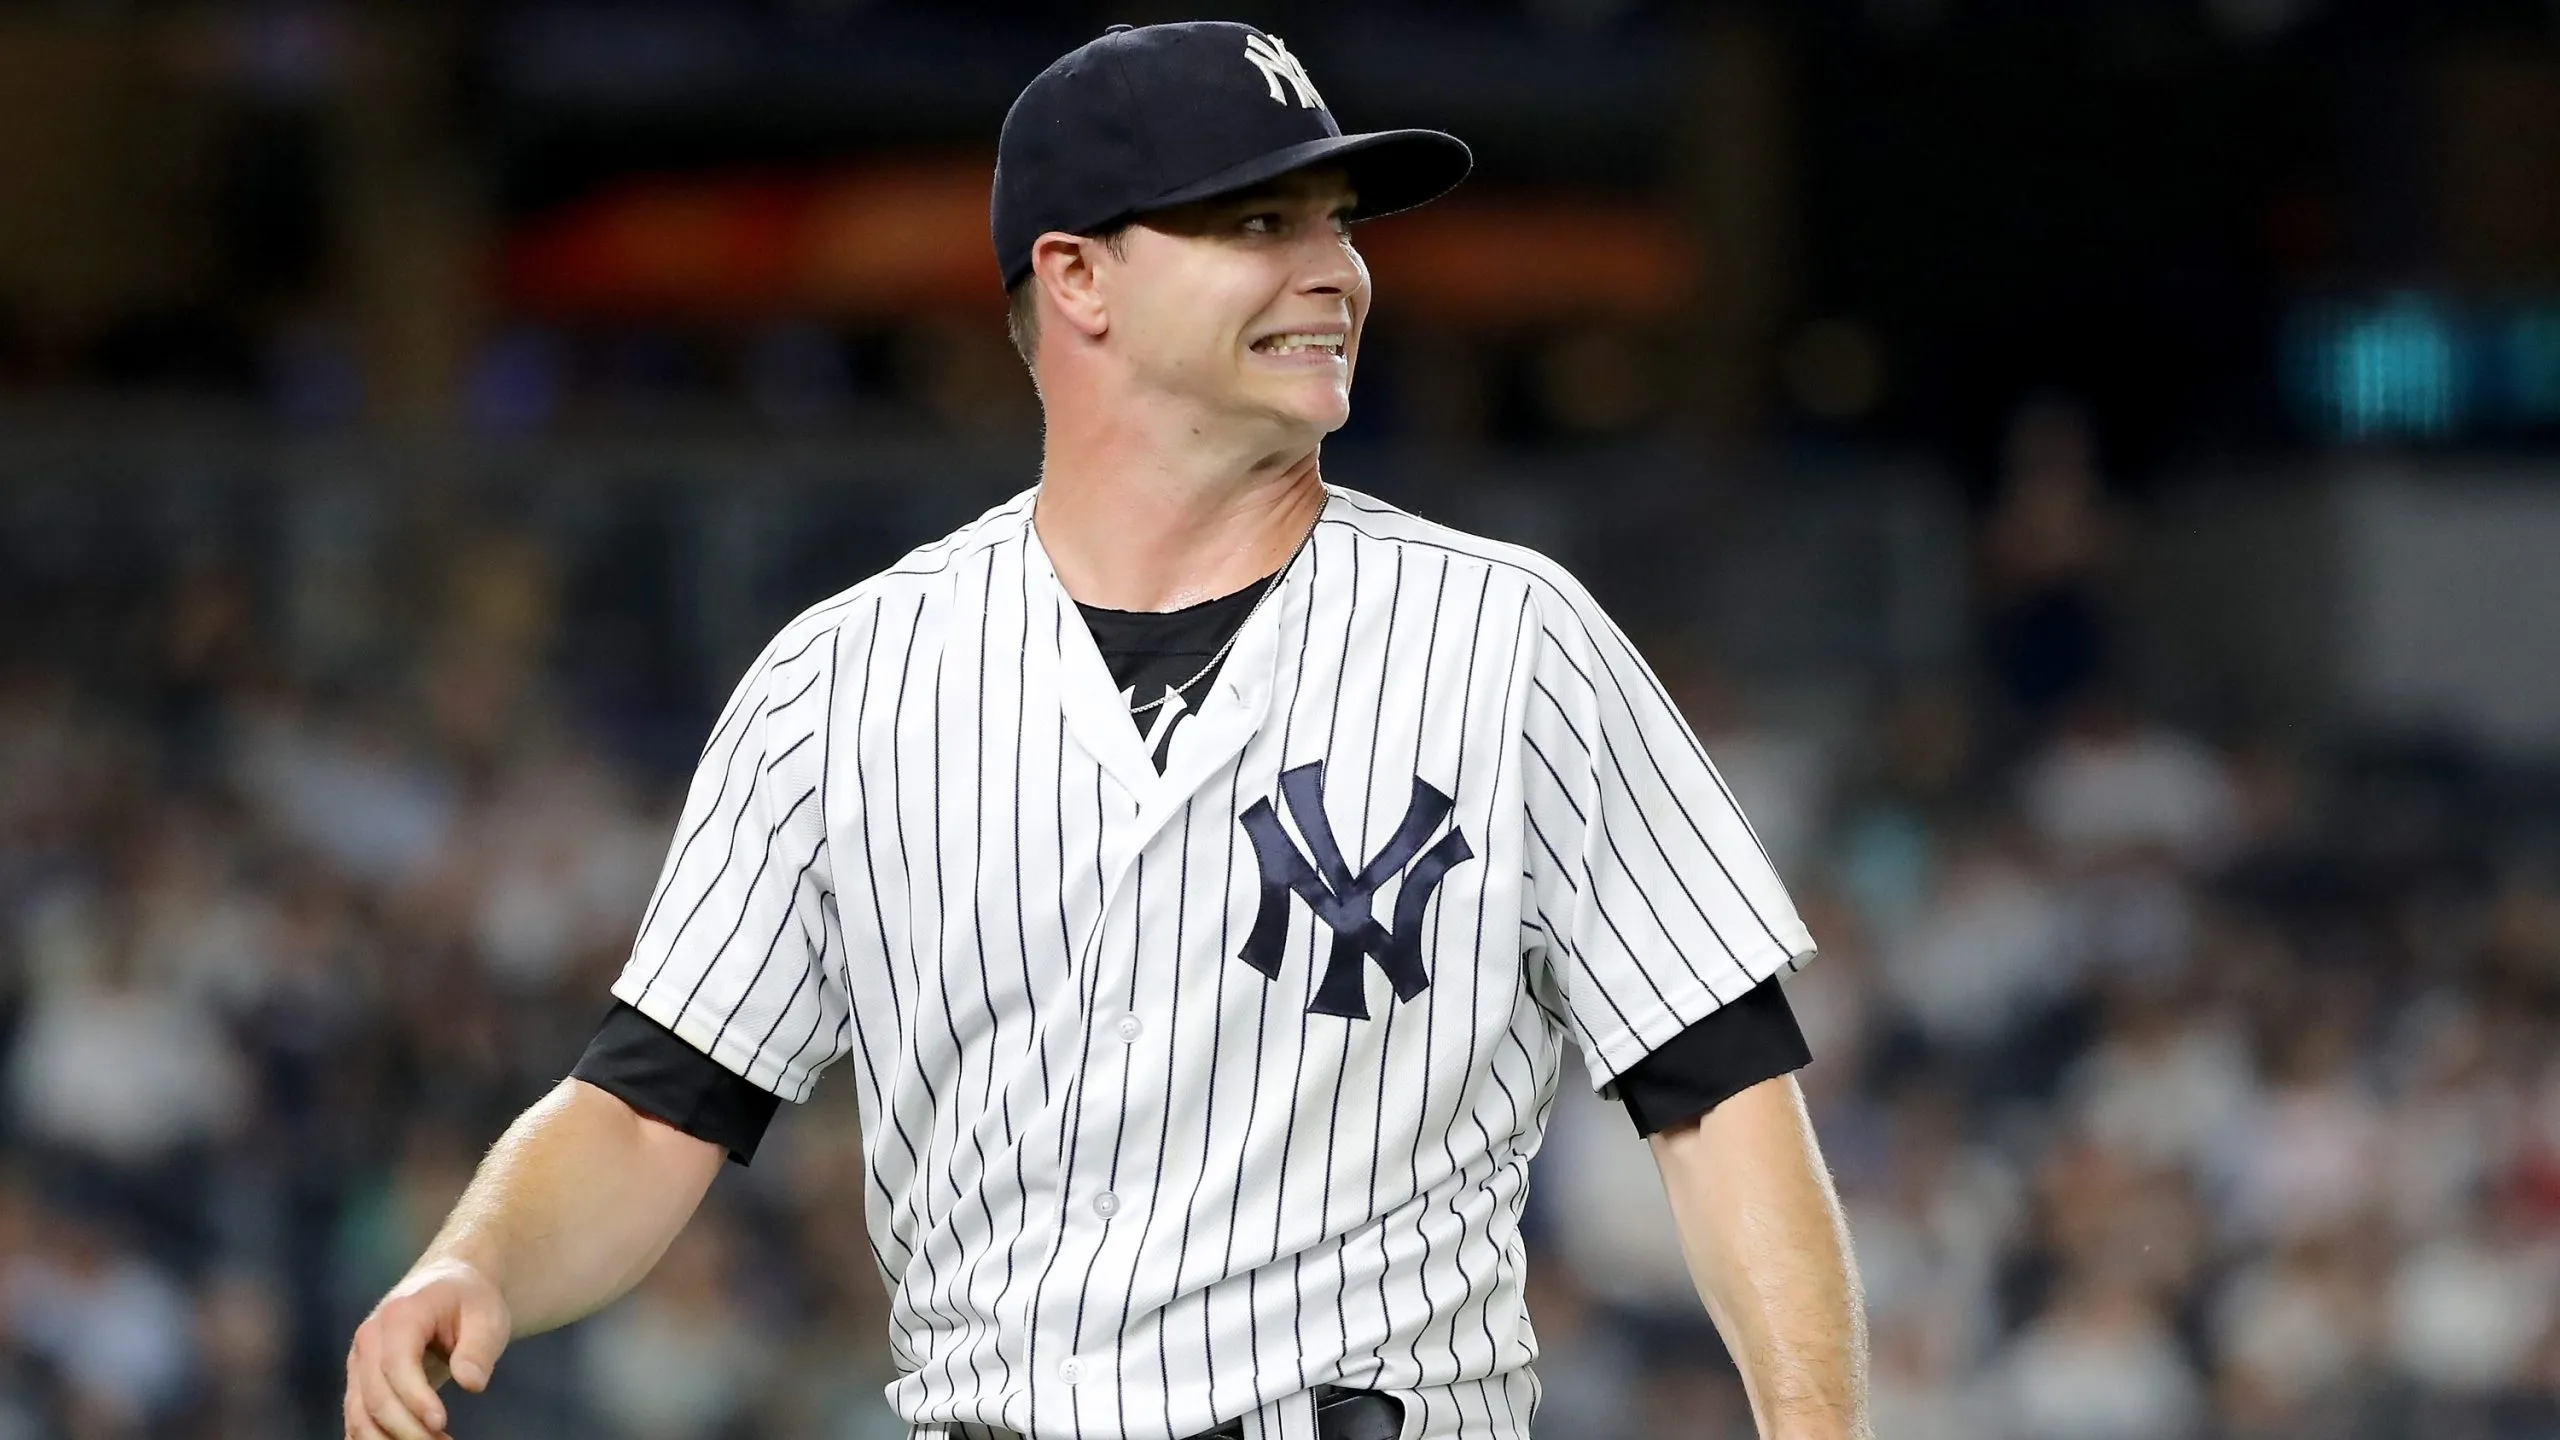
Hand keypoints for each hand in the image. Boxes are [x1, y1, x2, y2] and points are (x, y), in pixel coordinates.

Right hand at [345, 1257, 511, 1439]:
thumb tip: (471, 1383)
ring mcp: (358, 1362)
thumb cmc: (469, 1301)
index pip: (397, 1364)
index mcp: (399, 1315)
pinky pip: (356, 1420)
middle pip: (375, 1395)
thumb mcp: (487, 1315)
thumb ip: (479, 1348)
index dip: (415, 1398)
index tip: (441, 1423)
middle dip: (406, 1428)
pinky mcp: (359, 1383)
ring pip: (359, 1414)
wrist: (445, 1288)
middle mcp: (368, 1339)